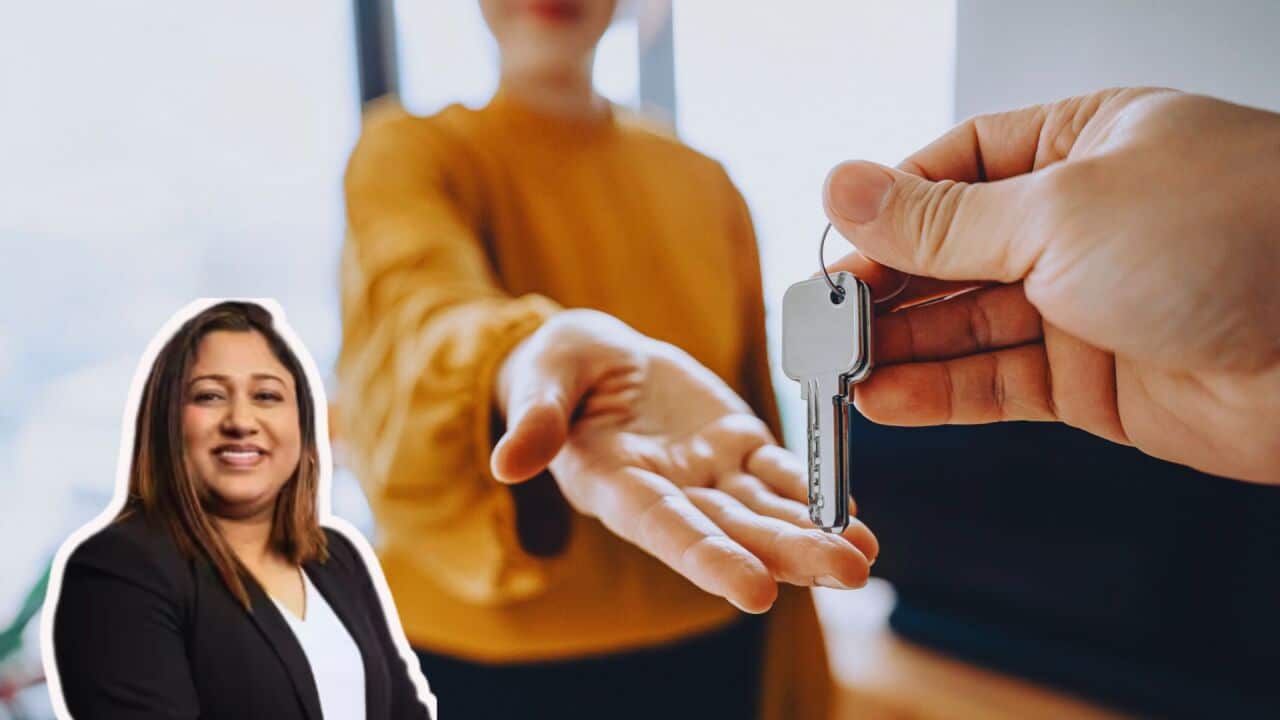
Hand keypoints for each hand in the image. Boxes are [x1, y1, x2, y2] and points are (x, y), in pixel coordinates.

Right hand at [492, 309, 878, 611]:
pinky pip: (780, 471)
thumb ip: (538, 416)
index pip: (664, 527)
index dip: (707, 558)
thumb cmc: (559, 367)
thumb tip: (509, 462)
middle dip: (788, 553)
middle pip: (731, 529)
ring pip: (764, 508)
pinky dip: (816, 490)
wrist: (597, 358)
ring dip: (815, 532)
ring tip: (865, 556)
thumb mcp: (543, 375)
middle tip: (848, 574)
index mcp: (615, 482)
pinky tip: (853, 513)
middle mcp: (669, 490)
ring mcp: (707, 471)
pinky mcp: (737, 444)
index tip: (755, 591)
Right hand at [822, 87, 1279, 482]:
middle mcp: (1076, 222)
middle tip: (820, 325)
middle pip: (947, 254)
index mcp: (1076, 145)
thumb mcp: (1061, 211)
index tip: (832, 254)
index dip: (884, 213)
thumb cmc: (1240, 237)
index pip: (949, 170)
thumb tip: (846, 189)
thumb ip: (943, 219)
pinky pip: (993, 383)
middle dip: (882, 290)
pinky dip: (938, 394)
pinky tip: (887, 398)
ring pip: (963, 324)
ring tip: (838, 371)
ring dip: (898, 349)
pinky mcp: (1090, 379)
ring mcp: (1083, 302)